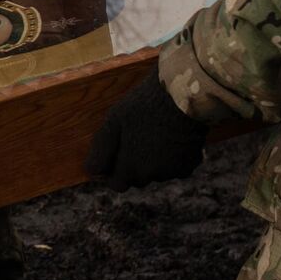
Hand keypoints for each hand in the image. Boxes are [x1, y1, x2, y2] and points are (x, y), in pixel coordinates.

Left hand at [85, 72, 209, 187]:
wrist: (182, 95)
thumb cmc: (143, 106)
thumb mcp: (113, 123)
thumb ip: (101, 151)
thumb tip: (91, 172)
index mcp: (130, 168)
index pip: (116, 184)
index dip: (113, 171)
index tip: (114, 155)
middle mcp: (151, 176)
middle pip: (137, 179)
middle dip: (133, 165)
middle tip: (135, 138)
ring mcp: (172, 172)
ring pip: (156, 173)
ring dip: (153, 162)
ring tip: (154, 133)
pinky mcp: (190, 165)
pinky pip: (176, 167)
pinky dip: (173, 157)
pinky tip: (171, 137)